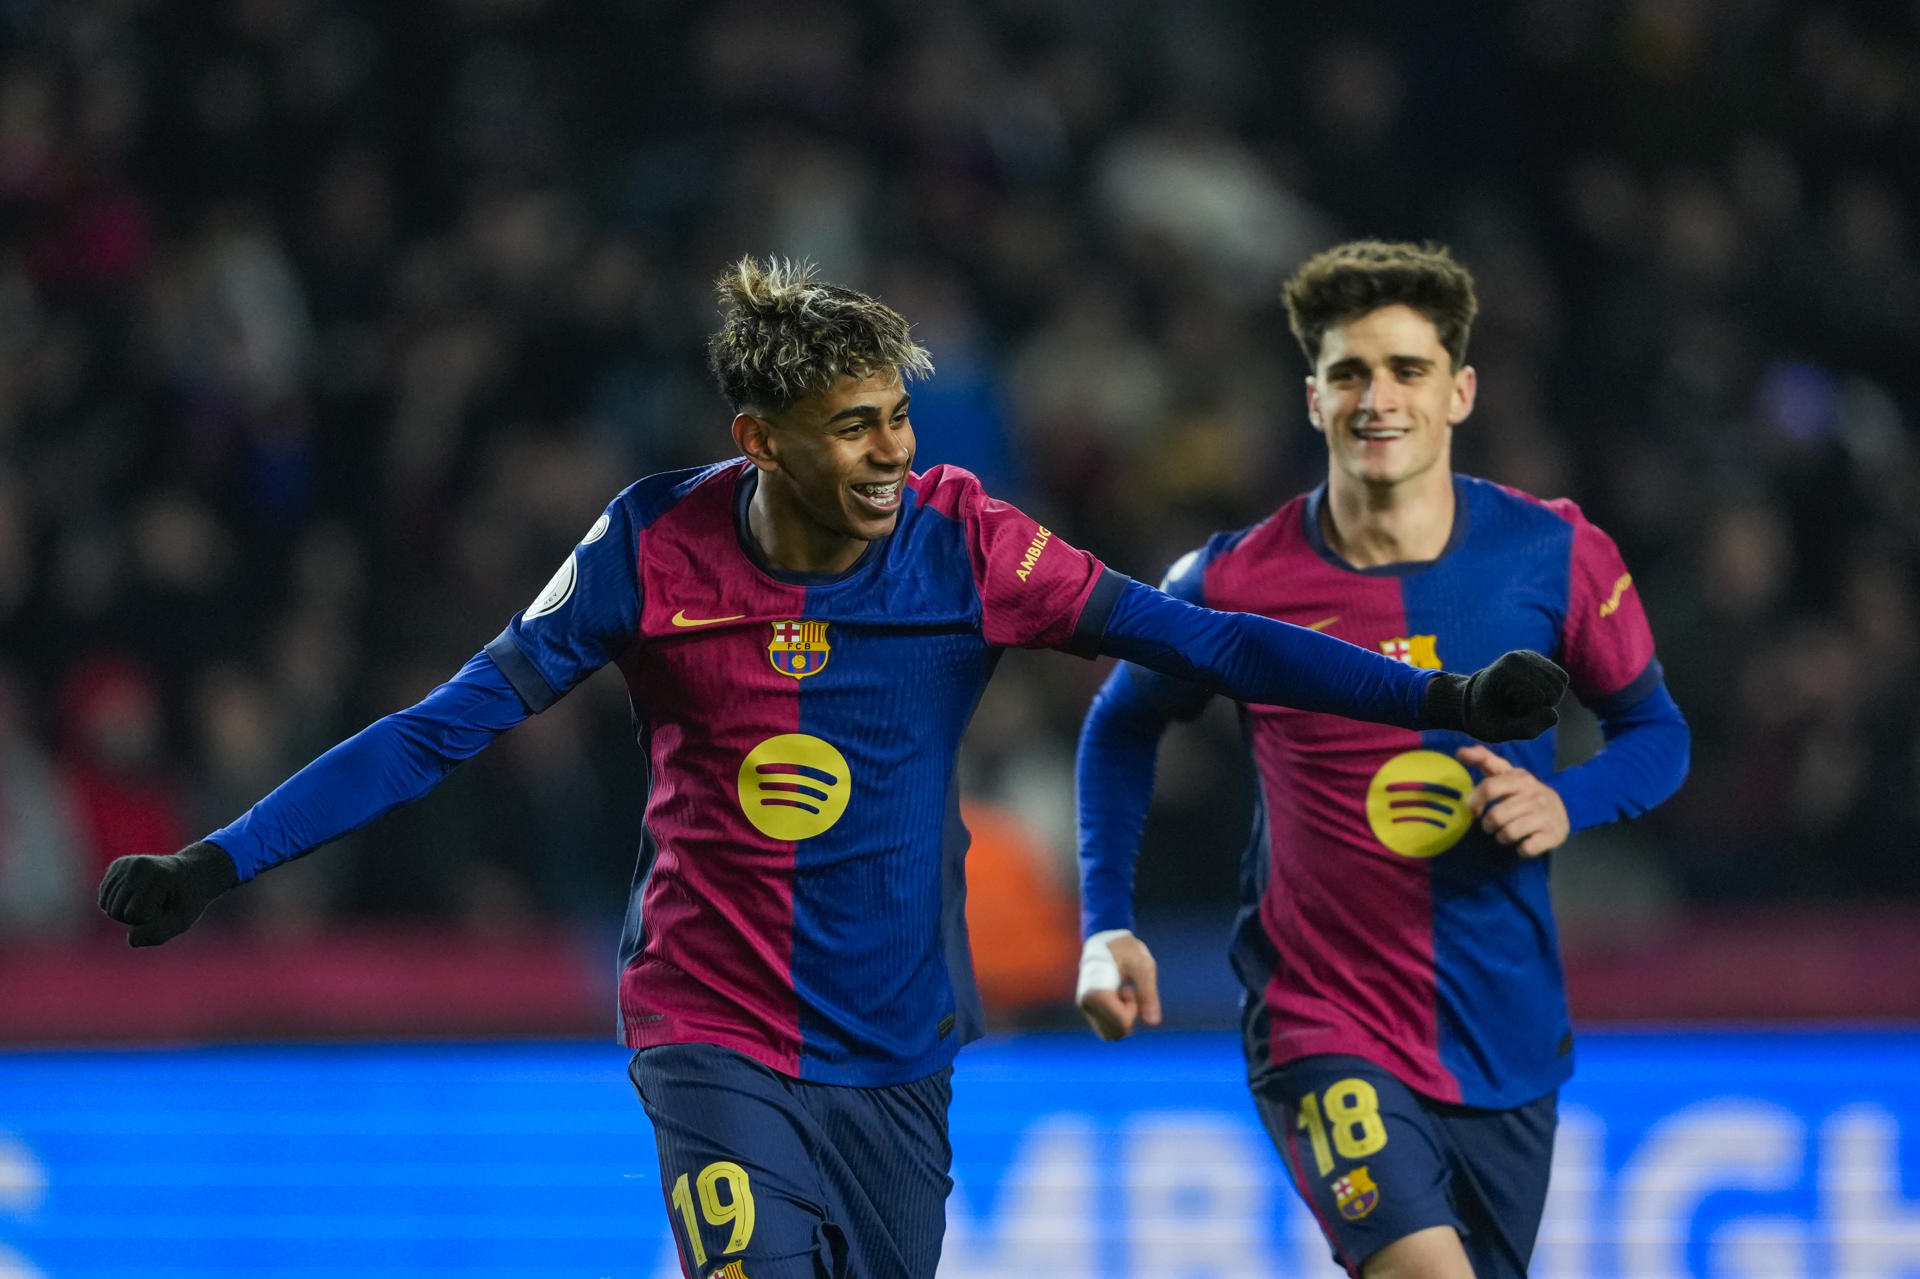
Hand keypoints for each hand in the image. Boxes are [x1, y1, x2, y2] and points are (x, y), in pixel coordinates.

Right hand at [97, 841, 238, 946]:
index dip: (148, 920)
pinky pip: (103, 900)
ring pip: (106, 907)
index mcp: (158, 876)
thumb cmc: (186, 900)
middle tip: (158, 904)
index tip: (165, 907)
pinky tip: (136, 895)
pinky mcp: (117, 865)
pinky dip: (117, 904)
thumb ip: (158, 934)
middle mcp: (138, 865)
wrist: (191, 874)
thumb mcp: (181, 922)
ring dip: (125, 911)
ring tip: (148, 899)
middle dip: (134, 917)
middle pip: (115, 912)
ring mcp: (125, 863)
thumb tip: (131, 939)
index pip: (133, 915)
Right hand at [1076, 929, 1162, 1041]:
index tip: (1129, 988)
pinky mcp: (1089, 1010)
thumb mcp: (1143, 966)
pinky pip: (1108, 1029)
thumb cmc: (1125, 948)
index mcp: (1095, 993)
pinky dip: (1118, 1019)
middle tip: (1127, 990)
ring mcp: (1086, 1008)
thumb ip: (1148, 995)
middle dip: (1128, 1016)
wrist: (1106, 938)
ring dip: (1123, 1019)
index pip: (1122, 1023)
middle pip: (1117, 1033)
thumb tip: (1153, 1023)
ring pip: (1112, 1035)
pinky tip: (1117, 998)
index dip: (1133, 1009)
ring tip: (1121, 993)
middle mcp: (1086, 1004)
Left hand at [1426, 650, 1566, 741]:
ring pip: (1561, 683)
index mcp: (1501, 672)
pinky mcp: (1538, 658)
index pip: (1538, 697)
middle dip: (1539, 705)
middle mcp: (1516, 657)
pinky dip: (1553, 691)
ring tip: (1523, 700)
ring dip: (1547, 699)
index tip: (1506, 710)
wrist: (1477, 701)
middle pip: (1553, 689)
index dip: (1528, 711)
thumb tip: (1553, 714)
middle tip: (1514, 707)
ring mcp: (1528, 655)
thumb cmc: (1486, 718)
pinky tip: (1533, 694)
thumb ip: (1525, 729)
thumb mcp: (1499, 732)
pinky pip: (1562, 678)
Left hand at [1456, 745, 1569, 857]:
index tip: (1474, 810)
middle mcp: (1534, 795)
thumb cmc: (1524, 792)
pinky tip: (1522, 843)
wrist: (1562, 810)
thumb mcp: (1507, 773)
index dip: (1475, 802)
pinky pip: (1526, 848)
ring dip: (1501, 837)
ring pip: (1509, 832)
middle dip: (1487, 825)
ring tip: (1504, 834)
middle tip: (1490, 825)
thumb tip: (1460, 752)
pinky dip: (1520, 849)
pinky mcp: (1553, 835)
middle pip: (1496, 815)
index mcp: (1520, 778)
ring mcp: (1545, 815)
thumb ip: (1485, 760)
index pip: (1490, 787)